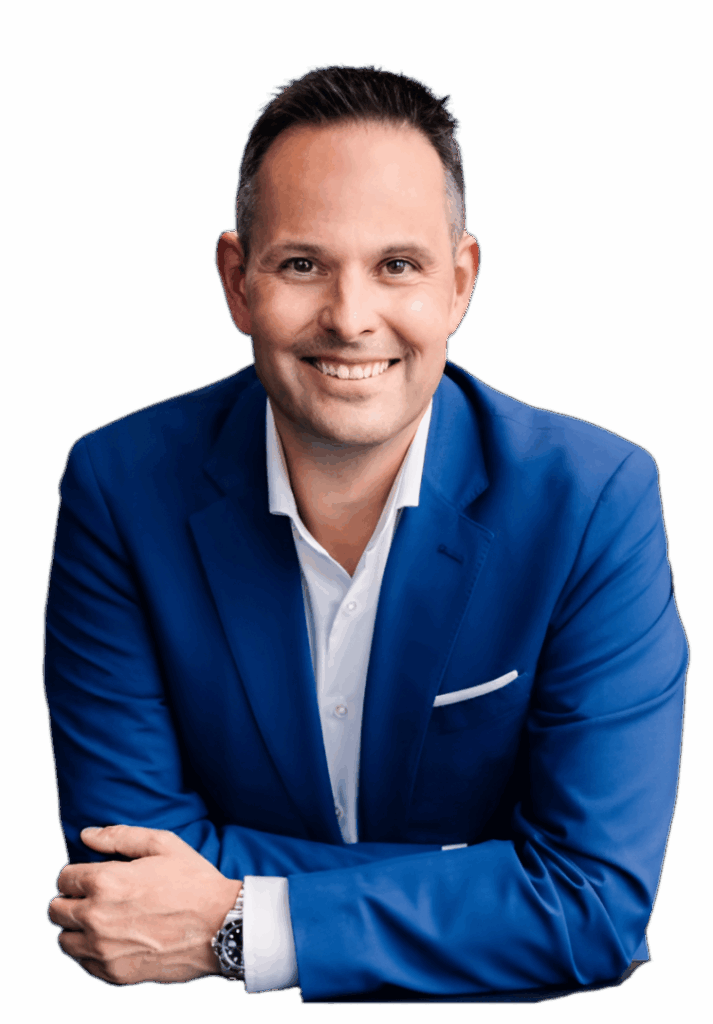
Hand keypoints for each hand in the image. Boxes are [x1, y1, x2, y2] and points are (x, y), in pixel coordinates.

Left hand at [48, 825, 241, 984]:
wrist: (221, 927)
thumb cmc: (195, 882)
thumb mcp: (163, 844)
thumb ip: (119, 836)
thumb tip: (86, 835)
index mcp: (105, 881)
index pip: (64, 878)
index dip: (79, 874)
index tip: (95, 877)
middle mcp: (96, 917)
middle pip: (56, 909)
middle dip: (72, 900)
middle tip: (97, 898)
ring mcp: (103, 949)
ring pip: (63, 940)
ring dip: (77, 928)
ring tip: (104, 920)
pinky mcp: (113, 974)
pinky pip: (82, 963)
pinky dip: (91, 952)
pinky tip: (115, 940)